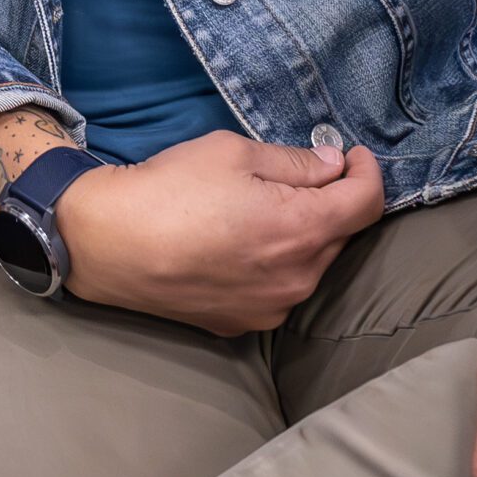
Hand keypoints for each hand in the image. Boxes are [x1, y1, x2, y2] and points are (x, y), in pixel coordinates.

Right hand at [53, 130, 384, 335]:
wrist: (108, 244)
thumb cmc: (169, 189)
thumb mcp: (233, 152)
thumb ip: (294, 161)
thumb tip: (333, 165)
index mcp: (301, 230)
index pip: (367, 203)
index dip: (368, 172)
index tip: (352, 155)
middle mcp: (297, 279)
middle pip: (341, 235)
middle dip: (331, 201)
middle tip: (299, 174)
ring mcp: (271, 309)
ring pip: (310, 265)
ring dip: (302, 235)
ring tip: (259, 210)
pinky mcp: (243, 324)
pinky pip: (277, 290)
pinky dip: (274, 264)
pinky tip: (237, 244)